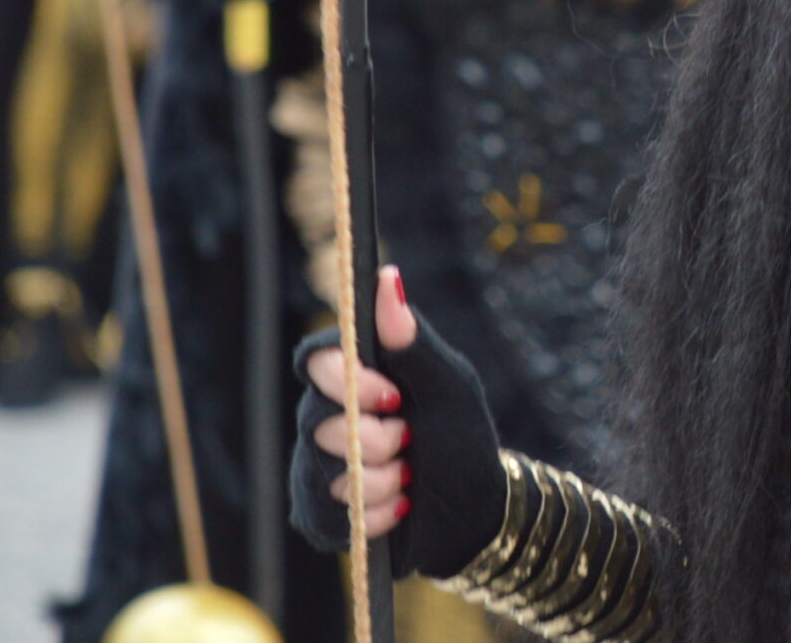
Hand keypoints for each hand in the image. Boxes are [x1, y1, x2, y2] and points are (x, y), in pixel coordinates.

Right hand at [291, 266, 508, 578]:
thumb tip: (387, 277)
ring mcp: (316, 464)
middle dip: (376, 440)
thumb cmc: (462, 440)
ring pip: (321, 469)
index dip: (347, 381)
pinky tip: (397, 507)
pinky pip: (324, 512)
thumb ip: (412, 341)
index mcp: (357, 376)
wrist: (474, 513)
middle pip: (317, 419)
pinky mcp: (316, 510)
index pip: (316, 359)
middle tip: (409, 440)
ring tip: (408, 477)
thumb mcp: (449, 387)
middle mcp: (328, 414)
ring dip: (379, 480)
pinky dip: (372, 513)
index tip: (392, 397)